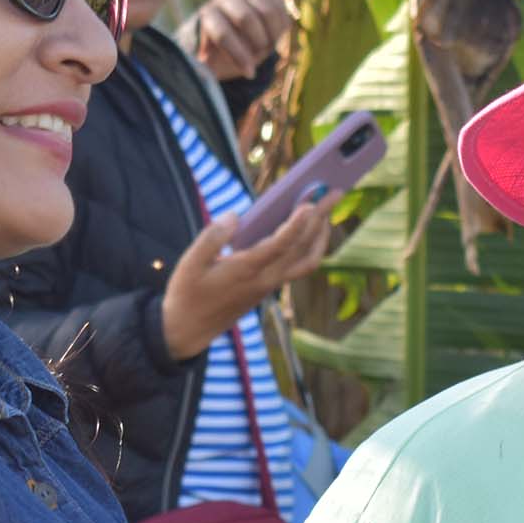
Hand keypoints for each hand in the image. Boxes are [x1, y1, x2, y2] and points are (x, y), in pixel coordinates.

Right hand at [159, 205, 332, 361]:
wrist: (189, 330)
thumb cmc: (188, 293)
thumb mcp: (190, 263)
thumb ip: (212, 237)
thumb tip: (233, 216)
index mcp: (246, 270)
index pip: (280, 246)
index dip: (297, 225)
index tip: (310, 204)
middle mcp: (265, 279)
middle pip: (303, 249)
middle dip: (320, 219)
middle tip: (335, 193)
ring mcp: (270, 285)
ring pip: (308, 262)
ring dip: (321, 236)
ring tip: (328, 211)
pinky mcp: (269, 287)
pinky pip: (299, 266)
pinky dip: (310, 247)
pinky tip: (308, 230)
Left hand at [188, 0, 294, 84]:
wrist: (236, 29)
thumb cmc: (224, 51)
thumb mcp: (213, 62)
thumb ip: (207, 69)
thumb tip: (204, 67)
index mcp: (208, 16)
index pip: (223, 34)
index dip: (239, 55)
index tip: (250, 73)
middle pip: (246, 18)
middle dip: (258, 42)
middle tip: (260, 54)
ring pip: (268, 12)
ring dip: (272, 35)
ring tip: (268, 45)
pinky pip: (280, 7)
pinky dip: (281, 26)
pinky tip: (274, 34)